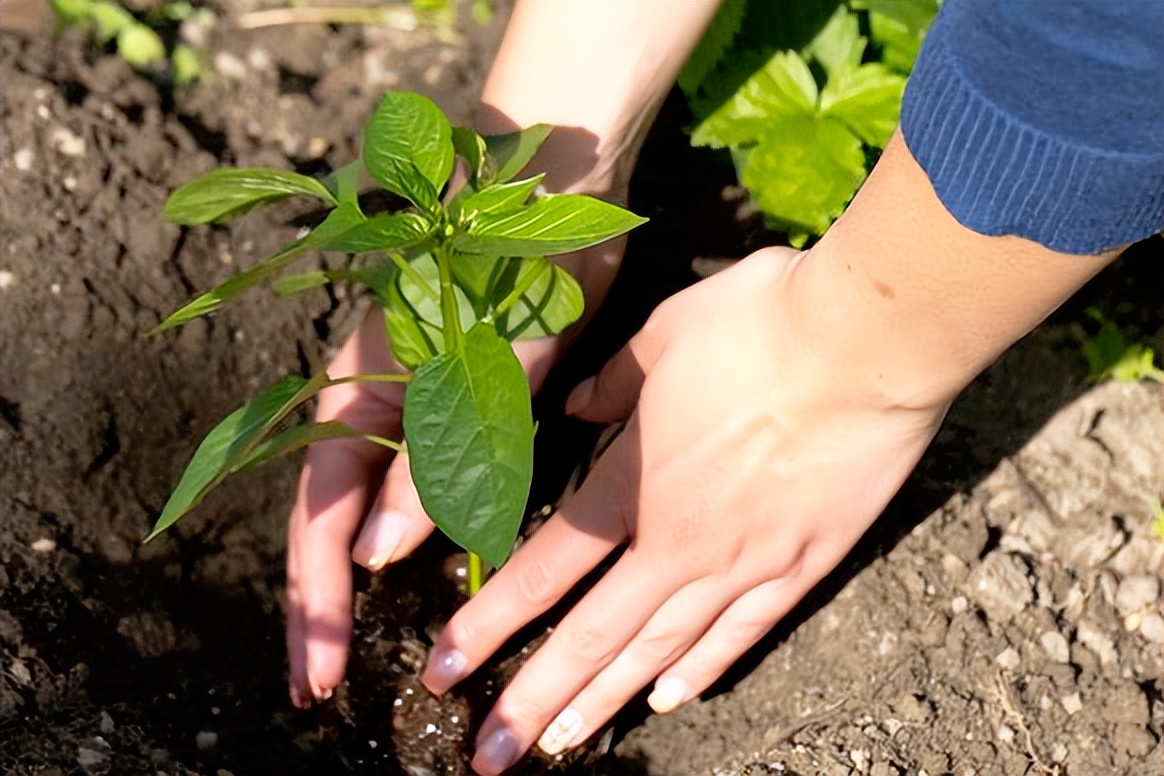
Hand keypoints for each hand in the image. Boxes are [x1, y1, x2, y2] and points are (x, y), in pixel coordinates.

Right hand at [285, 232, 623, 706]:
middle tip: (315, 685)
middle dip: (318, 604)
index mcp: (359, 394)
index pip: (319, 515)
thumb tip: (373, 555)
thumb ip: (431, 460)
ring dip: (355, 579)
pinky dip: (408, 533)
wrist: (550, 194)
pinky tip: (412, 572)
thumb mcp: (480, 368)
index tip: (319, 670)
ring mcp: (404, 403)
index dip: (317, 598)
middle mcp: (368, 405)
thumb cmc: (512, 265)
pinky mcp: (447, 401)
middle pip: (326, 520)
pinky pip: (415, 480)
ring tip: (348, 643)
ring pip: (365, 506)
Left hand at [419, 246, 950, 773]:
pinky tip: (671, 700)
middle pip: (594, 634)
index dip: (488, 623)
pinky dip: (703, 670)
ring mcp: (745, 560)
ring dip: (607, 700)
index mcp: (635, 482)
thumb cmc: (759, 323)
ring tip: (563, 744)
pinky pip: (743, 633)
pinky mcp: (804, 563)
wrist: (870, 339)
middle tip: (489, 753)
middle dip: (534, 698)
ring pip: (662, 649)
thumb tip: (575, 407)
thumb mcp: (660, 336)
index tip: (444, 668)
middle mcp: (681, 540)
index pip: (544, 569)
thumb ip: (610, 383)